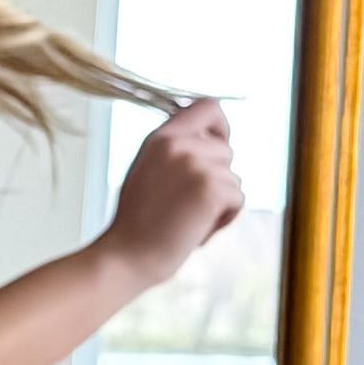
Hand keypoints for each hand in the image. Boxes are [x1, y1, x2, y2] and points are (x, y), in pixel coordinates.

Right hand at [106, 97, 243, 286]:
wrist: (125, 257)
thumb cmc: (135, 223)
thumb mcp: (147, 170)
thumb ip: (175, 150)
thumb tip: (210, 141)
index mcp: (161, 138)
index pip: (208, 106)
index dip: (220, 126)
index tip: (215, 146)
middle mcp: (180, 145)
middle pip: (226, 150)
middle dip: (216, 178)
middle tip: (187, 204)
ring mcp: (197, 166)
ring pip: (233, 177)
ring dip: (219, 202)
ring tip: (187, 219)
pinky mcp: (212, 190)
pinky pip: (238, 199)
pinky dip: (224, 218)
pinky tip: (196, 230)